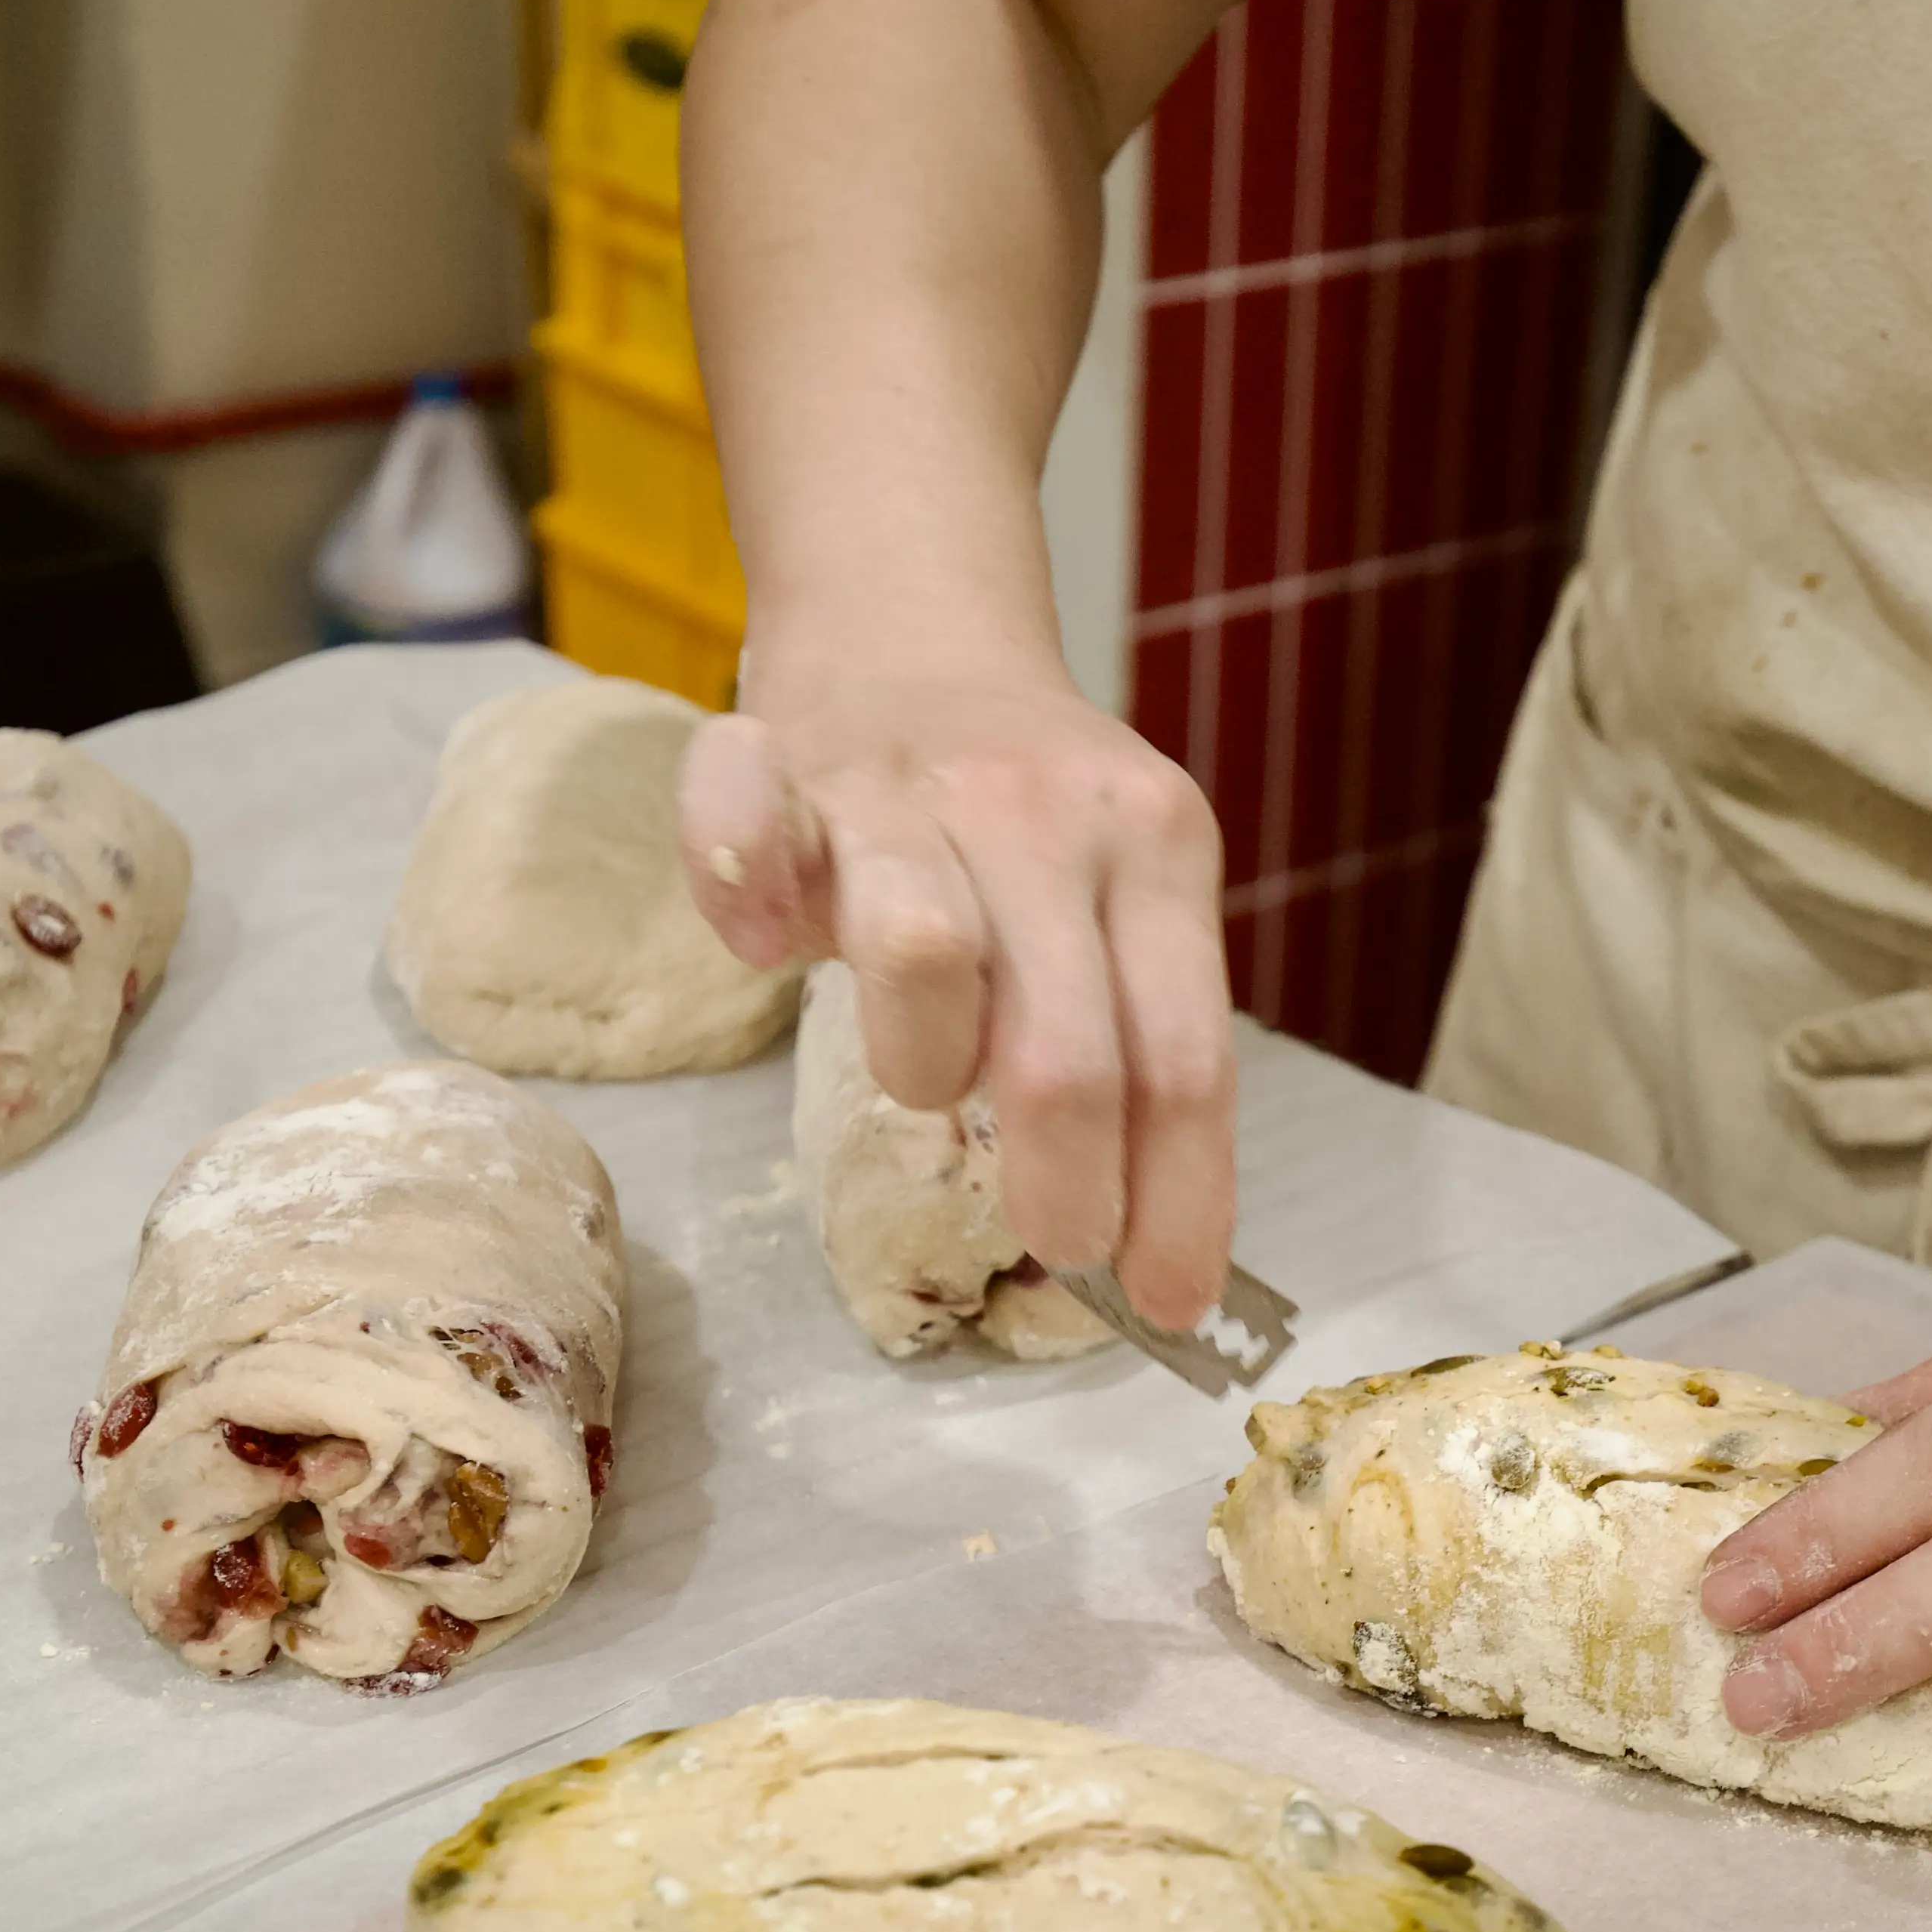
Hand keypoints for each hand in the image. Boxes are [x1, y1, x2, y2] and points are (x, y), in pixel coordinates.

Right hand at [680, 669, 1235, 1327]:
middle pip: (1067, 1050)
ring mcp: (905, 780)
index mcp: (1158, 851)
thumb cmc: (1028, 824)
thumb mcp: (1128, 898)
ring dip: (921, 1066)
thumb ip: (1135, 1034)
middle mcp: (1045, 812)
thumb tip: (1154, 1253)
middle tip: (1060, 1244)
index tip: (1168, 1302)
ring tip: (927, 1074)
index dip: (1180, 1200)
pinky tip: (770, 944)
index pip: (1186, 1061)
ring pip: (923, 957)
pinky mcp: (779, 758)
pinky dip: (747, 901)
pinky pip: (746, 836)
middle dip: (1068, 1189)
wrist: (915, 629)